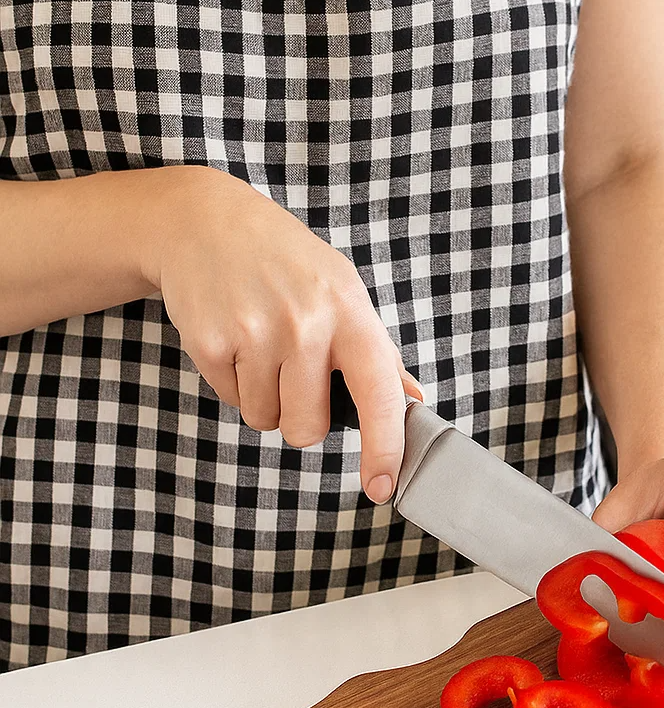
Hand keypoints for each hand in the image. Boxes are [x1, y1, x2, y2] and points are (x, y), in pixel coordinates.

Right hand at [140, 166, 419, 499]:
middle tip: (292, 371)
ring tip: (260, 343)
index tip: (382, 485)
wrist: (206, 222)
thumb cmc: (284, 262)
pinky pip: (230, 399)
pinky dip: (232, 380)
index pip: (379, 393)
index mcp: (350, 311)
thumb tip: (413, 400)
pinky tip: (233, 337)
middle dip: (300, 416)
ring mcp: (256, 331)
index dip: (384, 446)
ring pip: (266, 419)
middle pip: (308, 428)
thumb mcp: (341, 289)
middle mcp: (306, 322)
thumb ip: (376, 352)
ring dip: (263, 396)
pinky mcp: (210, 341)